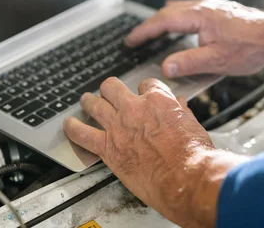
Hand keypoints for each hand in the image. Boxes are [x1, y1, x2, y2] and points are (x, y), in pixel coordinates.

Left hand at [64, 77, 245, 227]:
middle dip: (110, 89)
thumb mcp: (193, 125)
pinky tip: (69, 125)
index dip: (144, 90)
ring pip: (94, 103)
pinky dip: (73, 128)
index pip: (145, 84)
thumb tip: (179, 106)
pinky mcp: (108, 147)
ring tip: (86, 101)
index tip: (142, 96)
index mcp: (158, 100)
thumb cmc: (194, 156)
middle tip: (108, 93)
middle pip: (112, 87)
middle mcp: (134, 108)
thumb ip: (181, 112)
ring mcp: (118, 126)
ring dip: (89, 101)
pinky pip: (82, 133)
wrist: (186, 178)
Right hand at [125, 0, 263, 77]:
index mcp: (198, 16)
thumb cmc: (252, 47)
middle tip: (137, 38)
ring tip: (153, 32)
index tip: (130, 40)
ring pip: (179, 9)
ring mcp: (211, 6)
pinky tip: (181, 25)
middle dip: (149, 25)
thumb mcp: (217, 61)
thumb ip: (188, 64)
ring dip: (163, 20)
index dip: (143, 32)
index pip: (162, 22)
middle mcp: (203, 7)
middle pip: (167, 12)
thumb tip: (165, 68)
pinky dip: (178, 17)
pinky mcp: (219, 10)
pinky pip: (191, 9)